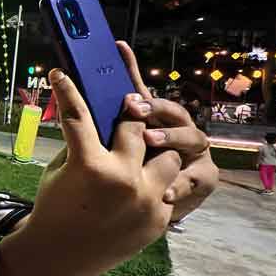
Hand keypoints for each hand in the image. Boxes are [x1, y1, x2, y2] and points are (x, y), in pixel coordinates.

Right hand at [31, 69, 180, 261]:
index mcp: (89, 164)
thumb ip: (81, 144)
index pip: (77, 115)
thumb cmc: (53, 209)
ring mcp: (146, 200)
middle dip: (131, 120)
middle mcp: (122, 178)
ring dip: (154, 153)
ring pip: (169, 156)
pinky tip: (139, 187)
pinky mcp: (160, 218)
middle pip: (137, 128)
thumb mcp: (58, 171)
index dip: (66, 90)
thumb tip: (97, 119)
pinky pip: (169, 186)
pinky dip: (156, 183)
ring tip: (140, 158)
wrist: (60, 256)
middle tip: (126, 114)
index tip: (60, 74)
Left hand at [116, 41, 217, 220]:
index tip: (120, 68)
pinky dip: (180, 184)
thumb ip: (102, 123)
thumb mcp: (112, 148)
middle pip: (173, 110)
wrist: (151, 206)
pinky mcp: (203, 177)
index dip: (134, 73)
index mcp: (155, 119)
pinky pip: (196, 177)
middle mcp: (179, 129)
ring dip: (171, 136)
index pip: (145, 92)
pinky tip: (165, 192)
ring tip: (148, 138)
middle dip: (155, 106)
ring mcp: (194, 152)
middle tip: (133, 107)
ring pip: (192, 137)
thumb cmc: (132, 171)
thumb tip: (72, 90)